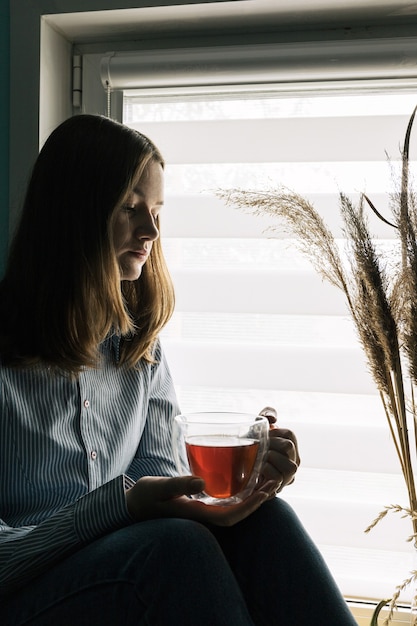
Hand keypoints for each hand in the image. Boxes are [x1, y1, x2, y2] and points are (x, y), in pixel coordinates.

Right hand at [125, 475, 274, 526]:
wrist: (132, 506)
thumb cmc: (143, 498)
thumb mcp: (158, 487)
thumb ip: (178, 484)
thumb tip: (201, 482)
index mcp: (197, 516)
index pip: (231, 515)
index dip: (251, 506)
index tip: (265, 490)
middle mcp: (203, 516)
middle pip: (238, 512)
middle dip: (258, 500)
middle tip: (274, 480)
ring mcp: (202, 512)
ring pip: (233, 507)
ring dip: (251, 496)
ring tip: (267, 479)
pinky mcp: (199, 505)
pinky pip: (225, 502)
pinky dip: (238, 493)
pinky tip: (245, 480)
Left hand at [258, 406, 299, 496]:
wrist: (240, 473)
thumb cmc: (252, 447)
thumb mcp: (259, 428)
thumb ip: (267, 415)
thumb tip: (272, 418)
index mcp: (291, 446)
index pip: (289, 434)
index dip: (274, 432)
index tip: (261, 435)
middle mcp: (293, 461)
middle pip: (288, 447)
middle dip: (270, 443)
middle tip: (257, 445)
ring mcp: (287, 476)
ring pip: (289, 466)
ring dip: (270, 458)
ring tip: (259, 457)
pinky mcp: (278, 488)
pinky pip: (277, 478)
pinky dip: (266, 470)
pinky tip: (256, 468)